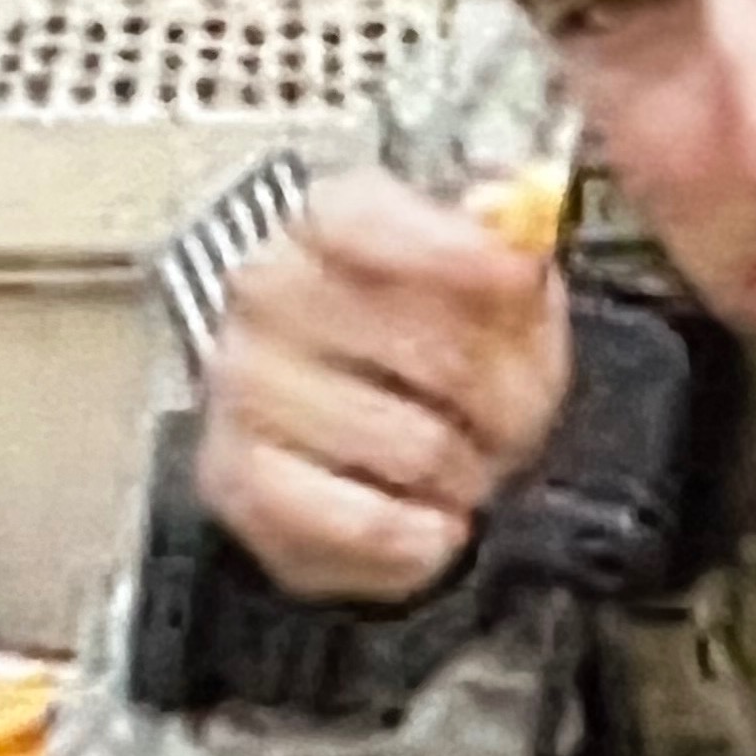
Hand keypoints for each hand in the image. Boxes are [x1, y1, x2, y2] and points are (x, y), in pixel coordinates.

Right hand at [197, 167, 570, 601]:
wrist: (364, 452)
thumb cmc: (436, 359)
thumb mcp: (500, 296)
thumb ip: (513, 261)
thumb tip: (518, 243)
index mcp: (325, 224)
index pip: (368, 220)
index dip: (453, 252)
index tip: (519, 275)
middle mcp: (265, 293)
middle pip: (427, 347)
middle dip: (503, 396)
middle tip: (512, 415)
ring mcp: (242, 387)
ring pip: (414, 446)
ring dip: (466, 471)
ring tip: (458, 462)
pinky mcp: (237, 482)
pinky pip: (366, 524)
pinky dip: (420, 534)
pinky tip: (426, 516)